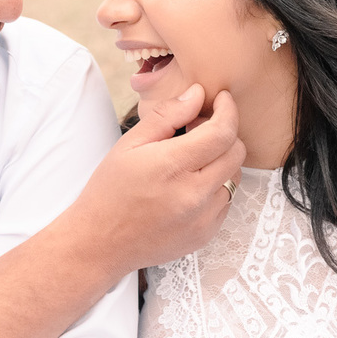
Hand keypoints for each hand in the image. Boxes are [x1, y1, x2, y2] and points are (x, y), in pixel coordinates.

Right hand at [70, 84, 244, 274]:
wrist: (100, 243)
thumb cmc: (110, 190)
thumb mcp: (130, 144)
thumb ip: (167, 116)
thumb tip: (197, 94)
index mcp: (173, 167)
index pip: (222, 132)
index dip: (228, 110)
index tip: (223, 99)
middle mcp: (194, 195)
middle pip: (236, 152)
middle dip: (226, 132)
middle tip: (201, 127)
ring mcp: (203, 218)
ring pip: (235, 176)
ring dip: (222, 159)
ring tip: (193, 157)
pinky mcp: (206, 234)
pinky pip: (227, 201)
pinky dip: (217, 186)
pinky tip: (191, 183)